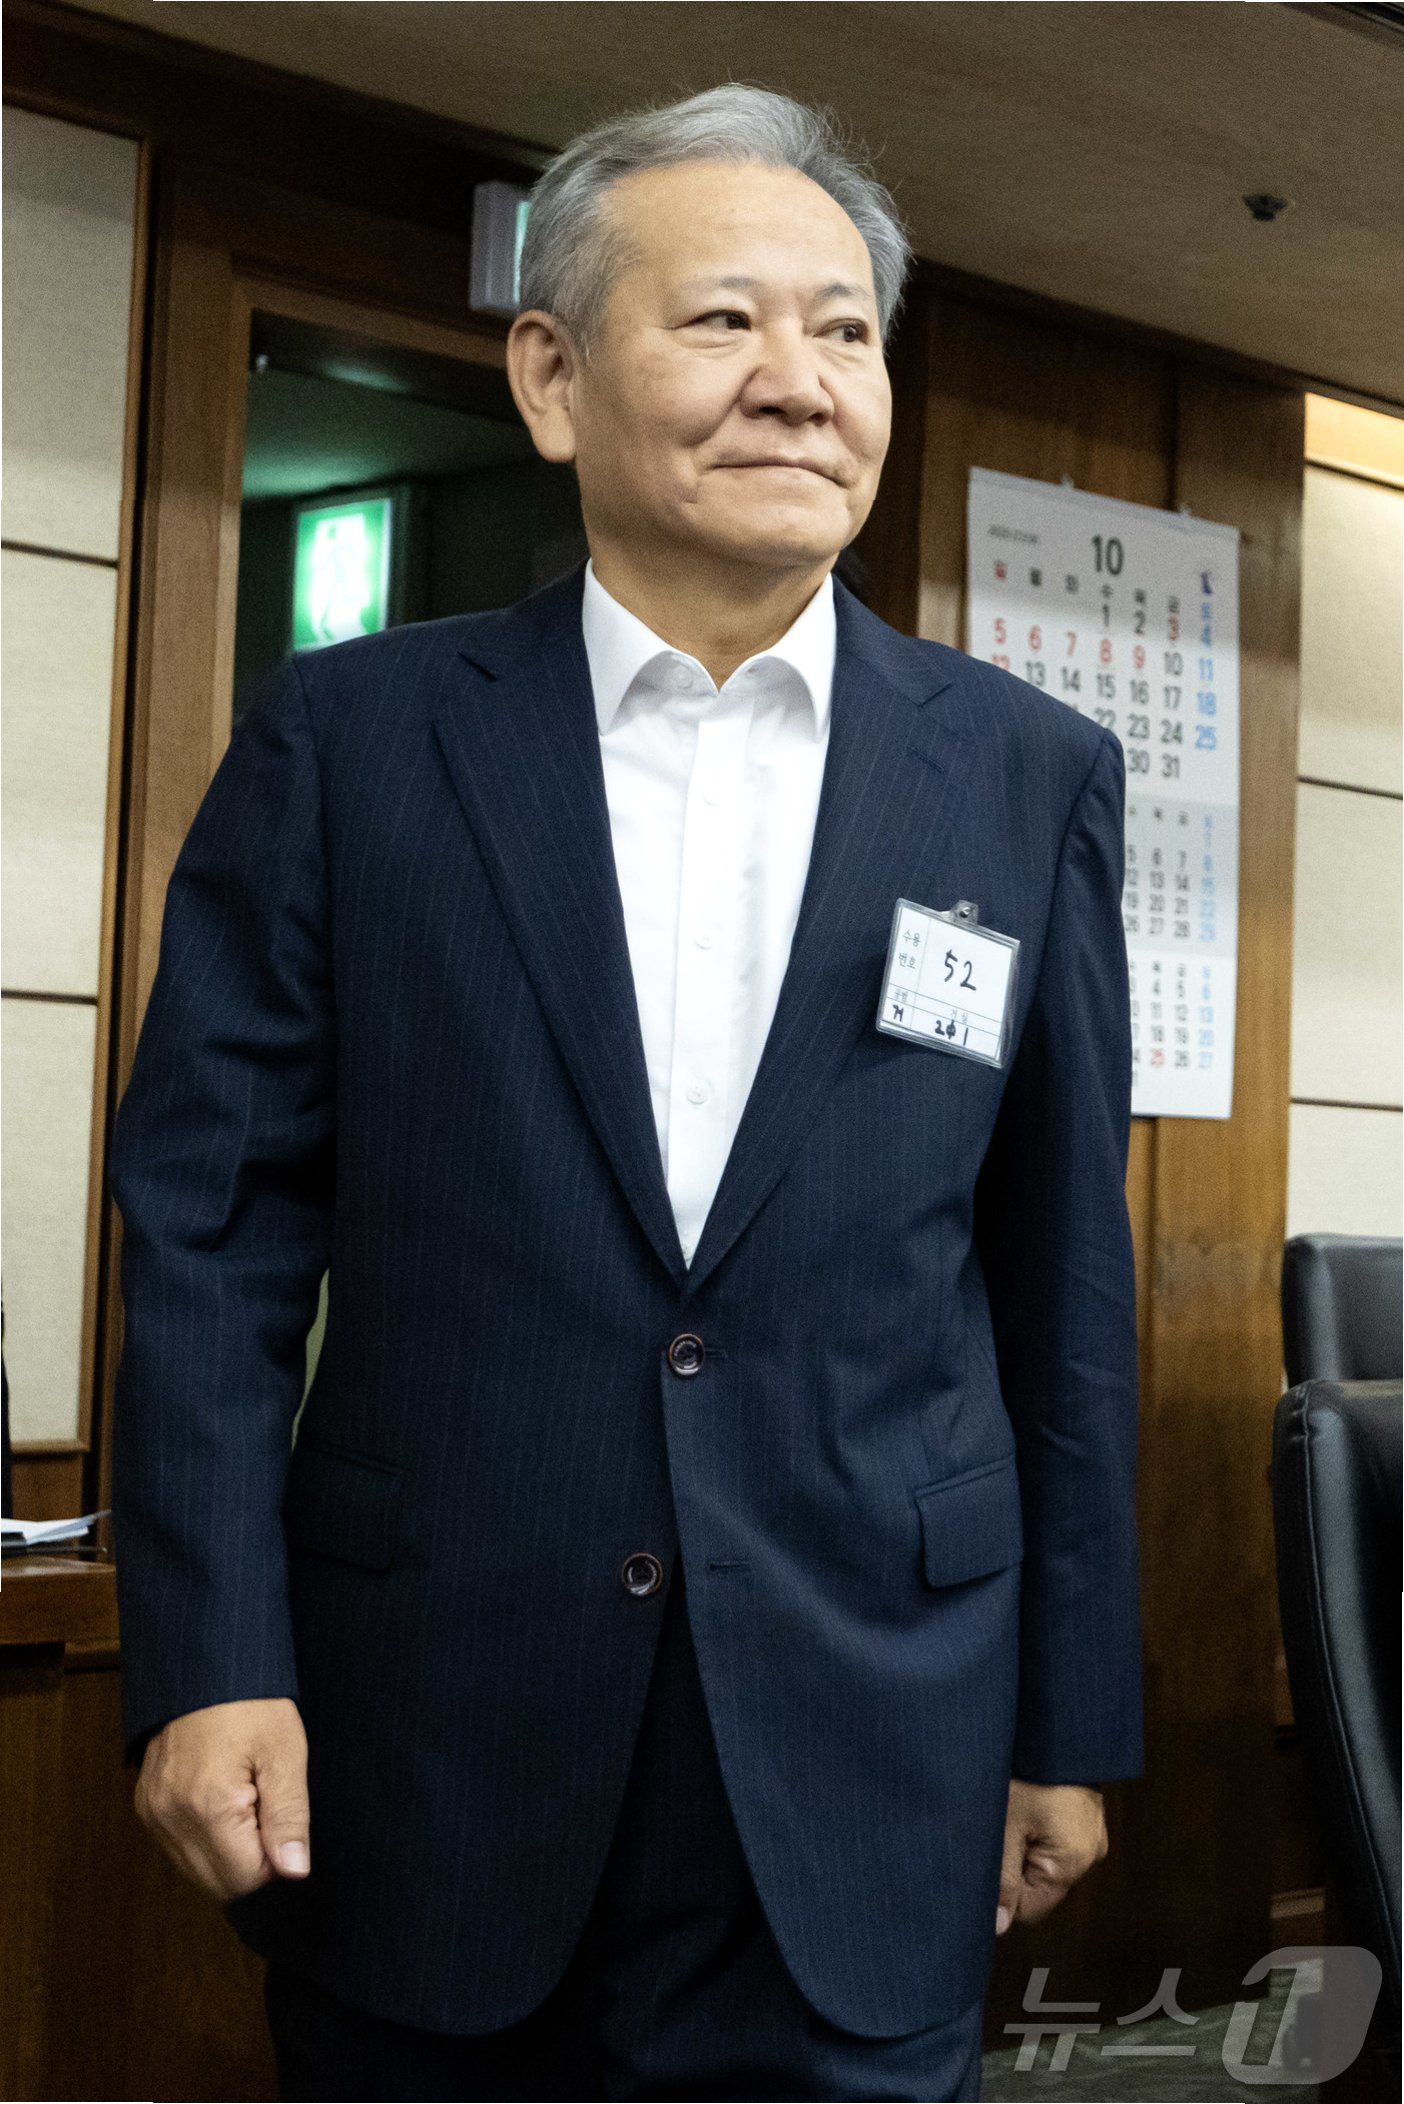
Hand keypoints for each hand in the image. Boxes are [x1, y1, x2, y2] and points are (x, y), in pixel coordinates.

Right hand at [134, 1697, 310, 1900]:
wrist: (205, 1666)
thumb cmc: (251, 1703)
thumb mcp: (284, 1753)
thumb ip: (290, 1817)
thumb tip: (294, 1872)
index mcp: (209, 1805)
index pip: (245, 1878)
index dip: (274, 1856)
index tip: (280, 1813)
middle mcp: (170, 1817)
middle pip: (218, 1884)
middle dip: (250, 1859)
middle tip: (264, 1805)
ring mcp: (152, 1813)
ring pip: (196, 1871)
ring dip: (226, 1851)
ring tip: (243, 1797)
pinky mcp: (146, 1806)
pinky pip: (178, 1848)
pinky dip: (204, 1838)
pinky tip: (221, 1799)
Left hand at [995, 1778, 1106, 1932]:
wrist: (1054, 1723)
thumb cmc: (1026, 1771)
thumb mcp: (1004, 1826)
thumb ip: (1002, 1881)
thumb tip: (998, 1927)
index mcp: (1073, 1861)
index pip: (1030, 1909)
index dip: (1003, 1891)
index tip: (988, 1858)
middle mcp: (1091, 1852)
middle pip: (1040, 1885)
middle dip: (1014, 1865)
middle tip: (999, 1829)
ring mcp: (1092, 1832)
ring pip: (1046, 1860)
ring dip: (1025, 1845)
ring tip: (1013, 1811)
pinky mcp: (1087, 1815)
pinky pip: (1056, 1839)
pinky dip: (1038, 1828)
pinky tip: (1026, 1803)